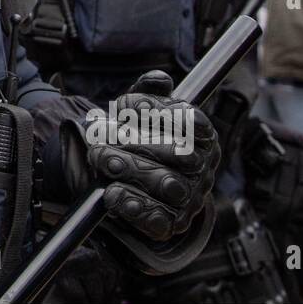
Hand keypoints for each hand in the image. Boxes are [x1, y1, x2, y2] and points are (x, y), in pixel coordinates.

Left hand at [60, 71, 219, 241]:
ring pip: (167, 184)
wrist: (130, 186)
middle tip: (101, 134)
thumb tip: (159, 79)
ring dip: (130, 168)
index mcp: (201, 137)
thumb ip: (147, 93)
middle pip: (179, 154)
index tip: (127, 104)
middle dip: (136, 140)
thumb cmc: (138, 140)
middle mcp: (202, 168)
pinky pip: (157, 218)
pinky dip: (132, 205)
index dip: (160, 110)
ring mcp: (189, 199)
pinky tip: (111, 193)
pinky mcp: (170, 224)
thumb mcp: (140, 114)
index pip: (192, 121)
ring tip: (101, 157)